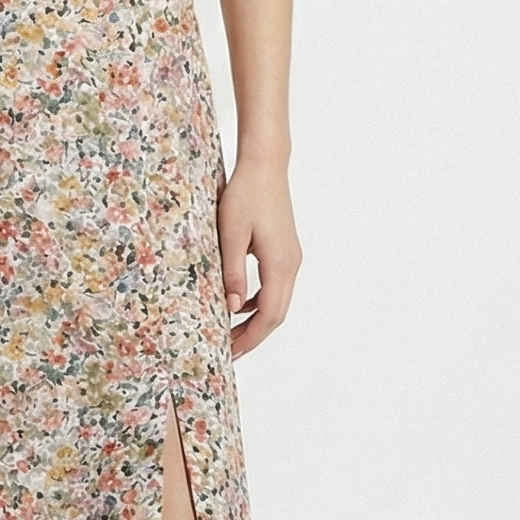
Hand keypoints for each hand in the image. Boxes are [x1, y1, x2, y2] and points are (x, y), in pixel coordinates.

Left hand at [217, 158, 299, 357]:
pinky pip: (275, 286)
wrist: (265, 165)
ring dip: (256, 320)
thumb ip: (232, 273)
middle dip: (253, 336)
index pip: (269, 315)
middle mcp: (291, 265)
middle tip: (228, 352)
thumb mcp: (230, 235)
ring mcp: (291, 258)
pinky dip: (259, 301)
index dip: (250, 338)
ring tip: (231, 333)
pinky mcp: (285, 250)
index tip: (230, 353)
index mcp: (279, 265)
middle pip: (276, 314)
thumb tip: (232, 309)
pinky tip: (240, 304)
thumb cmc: (245, 195)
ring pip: (277, 301)